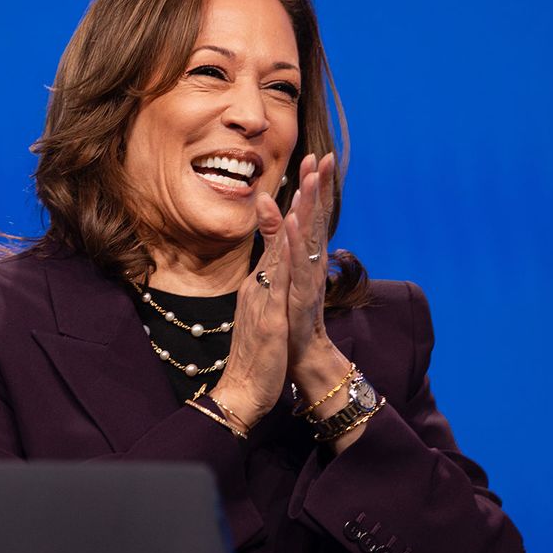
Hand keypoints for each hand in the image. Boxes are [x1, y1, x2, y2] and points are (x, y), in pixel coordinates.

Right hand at [208, 192, 291, 428]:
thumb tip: (272, 276)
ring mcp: (262, 297)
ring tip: (306, 179)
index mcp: (261, 285)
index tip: (308, 174)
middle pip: (281, 231)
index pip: (280, 238)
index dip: (295, 206)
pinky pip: (276, 277)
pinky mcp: (268, 314)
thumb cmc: (258, 359)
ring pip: (279, 246)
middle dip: (298, 194)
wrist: (241, 393)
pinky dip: (283, 250)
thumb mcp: (265, 318)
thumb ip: (267, 294)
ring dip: (294, 210)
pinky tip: (291, 227)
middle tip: (310, 158)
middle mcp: (260, 284)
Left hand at [283, 153, 349, 383]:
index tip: (317, 157)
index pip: (311, 215)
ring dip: (312, 206)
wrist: (299, 359)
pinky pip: (299, 265)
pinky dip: (296, 242)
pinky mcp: (299, 297)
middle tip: (325, 156)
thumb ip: (278, 243)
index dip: (314, 187)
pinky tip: (295, 221)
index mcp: (305, 258)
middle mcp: (311, 264)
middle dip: (320, 187)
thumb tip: (271, 213)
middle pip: (316, 219)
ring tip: (312, 178)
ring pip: (311, 238)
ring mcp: (307, 279)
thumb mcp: (280, 276)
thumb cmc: (289, 320)